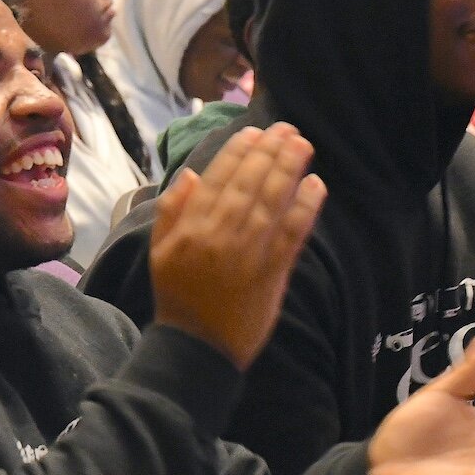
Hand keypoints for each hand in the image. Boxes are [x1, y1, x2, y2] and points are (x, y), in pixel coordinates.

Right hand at [150, 123, 324, 368]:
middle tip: (286, 128)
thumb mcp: (159, 253)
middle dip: (269, 152)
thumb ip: (171, 211)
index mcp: (190, 228)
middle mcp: (219, 234)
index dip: (238, 152)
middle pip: (249, 183)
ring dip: (289, 168)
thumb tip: (190, 174)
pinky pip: (292, 232)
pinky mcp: (273, 271)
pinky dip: (305, 206)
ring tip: (302, 144)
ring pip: (272, 200)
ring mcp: (249, 252)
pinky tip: (315, 184)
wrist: (198, 346)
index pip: (217, 179)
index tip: (253, 132)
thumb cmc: (177, 298)